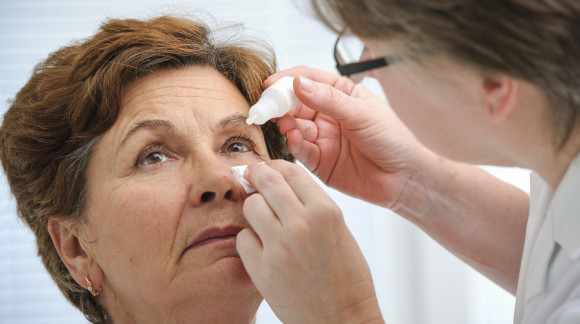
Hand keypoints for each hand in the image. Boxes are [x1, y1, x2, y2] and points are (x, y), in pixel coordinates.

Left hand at [236, 160, 382, 323]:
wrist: (342, 319)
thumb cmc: (346, 277)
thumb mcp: (339, 230)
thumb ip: (312, 205)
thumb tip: (281, 184)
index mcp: (326, 211)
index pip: (291, 171)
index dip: (275, 165)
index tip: (268, 168)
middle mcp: (302, 224)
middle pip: (267, 181)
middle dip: (256, 175)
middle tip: (251, 177)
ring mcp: (280, 246)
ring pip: (251, 205)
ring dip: (254, 209)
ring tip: (263, 221)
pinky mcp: (262, 269)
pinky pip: (243, 238)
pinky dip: (249, 240)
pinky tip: (262, 249)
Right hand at [265, 66, 430, 207]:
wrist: (404, 178)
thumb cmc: (392, 140)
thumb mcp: (362, 113)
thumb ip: (329, 100)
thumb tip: (299, 84)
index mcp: (341, 94)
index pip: (309, 80)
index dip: (288, 80)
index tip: (270, 85)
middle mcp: (328, 115)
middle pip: (296, 103)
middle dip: (281, 104)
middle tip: (268, 107)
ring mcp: (323, 138)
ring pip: (295, 127)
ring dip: (287, 125)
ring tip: (286, 125)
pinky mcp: (319, 161)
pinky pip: (300, 150)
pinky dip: (294, 144)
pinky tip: (294, 139)